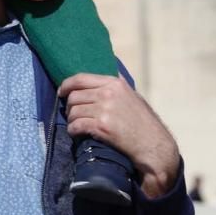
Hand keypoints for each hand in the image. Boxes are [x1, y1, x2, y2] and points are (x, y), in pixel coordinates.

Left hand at [58, 73, 180, 198]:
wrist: (154, 146)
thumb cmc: (143, 122)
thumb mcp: (132, 96)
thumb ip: (116, 85)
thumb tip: (107, 68)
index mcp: (114, 83)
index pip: (80, 78)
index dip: (66, 85)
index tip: (61, 92)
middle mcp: (108, 93)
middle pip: (74, 96)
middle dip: (70, 107)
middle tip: (74, 115)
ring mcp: (105, 109)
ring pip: (73, 111)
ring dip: (72, 120)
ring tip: (78, 125)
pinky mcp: (102, 126)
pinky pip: (76, 125)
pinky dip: (73, 130)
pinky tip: (77, 134)